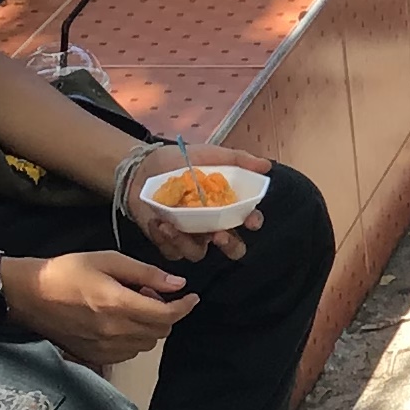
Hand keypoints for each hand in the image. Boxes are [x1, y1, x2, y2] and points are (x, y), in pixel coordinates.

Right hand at [5, 250, 199, 363]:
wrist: (29, 295)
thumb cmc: (67, 271)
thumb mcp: (108, 260)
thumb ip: (145, 272)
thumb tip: (177, 283)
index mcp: (118, 304)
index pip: (166, 315)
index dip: (184, 307)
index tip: (191, 297)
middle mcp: (114, 330)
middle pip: (160, 332)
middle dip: (166, 313)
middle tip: (151, 293)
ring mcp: (104, 347)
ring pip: (146, 344)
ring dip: (150, 326)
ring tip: (133, 305)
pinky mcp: (94, 355)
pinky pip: (129, 352)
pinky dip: (134, 338)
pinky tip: (121, 321)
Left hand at [118, 143, 274, 262]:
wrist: (143, 167)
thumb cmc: (180, 162)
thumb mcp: (210, 156)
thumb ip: (238, 160)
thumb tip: (266, 165)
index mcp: (226, 207)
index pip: (247, 220)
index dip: (253, 222)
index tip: (251, 221)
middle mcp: (211, 226)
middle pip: (231, 247)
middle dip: (229, 245)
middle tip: (219, 235)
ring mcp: (190, 236)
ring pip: (198, 253)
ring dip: (187, 242)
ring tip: (172, 225)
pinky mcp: (168, 241)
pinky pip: (172, 251)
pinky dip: (165, 240)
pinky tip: (159, 223)